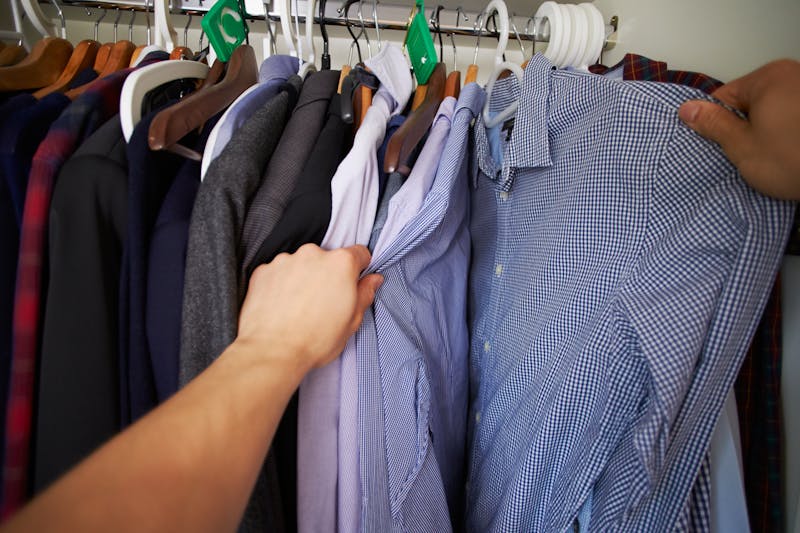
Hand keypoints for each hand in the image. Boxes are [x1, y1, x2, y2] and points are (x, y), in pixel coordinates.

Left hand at [236, 244, 382, 372]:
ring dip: (303, 278)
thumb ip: (364, 294)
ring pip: (301, 264)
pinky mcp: (264, 271)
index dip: (359, 269)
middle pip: (327, 259)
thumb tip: (372, 280)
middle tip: (324, 303)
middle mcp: (312, 254)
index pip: (359, 253)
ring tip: (300, 308)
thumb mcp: (352, 321)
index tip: (353, 282)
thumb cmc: (314, 340)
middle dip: (328, 276)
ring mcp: (285, 260)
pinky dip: (281, 284)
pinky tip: (282, 307)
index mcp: (340, 264)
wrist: (273, 352)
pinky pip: (278, 272)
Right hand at [678, 59, 799, 200]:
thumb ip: (713, 125)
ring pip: (772, 112)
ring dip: (766, 134)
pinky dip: (787, 135)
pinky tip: (789, 156)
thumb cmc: (793, 159)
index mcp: (768, 77)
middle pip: (749, 102)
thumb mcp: (742, 146)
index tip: (719, 147)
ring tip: (771, 159)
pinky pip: (792, 118)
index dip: (716, 124)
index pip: (723, 97)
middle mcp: (793, 74)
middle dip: (743, 128)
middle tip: (745, 157)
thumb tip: (687, 109)